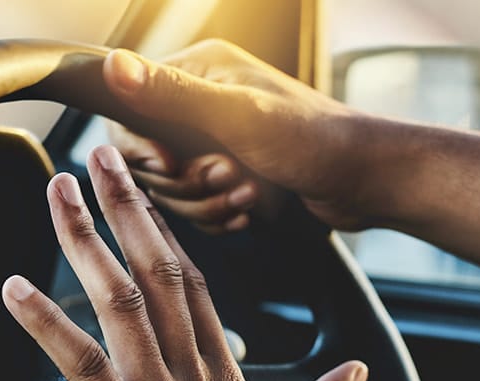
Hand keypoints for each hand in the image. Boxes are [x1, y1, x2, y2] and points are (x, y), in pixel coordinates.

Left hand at [1, 145, 388, 380]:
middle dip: (124, 207)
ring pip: (117, 299)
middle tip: (96, 156)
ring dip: (82, 240)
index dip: (163, 235)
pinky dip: (44, 323)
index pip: (193, 287)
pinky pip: (80, 365)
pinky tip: (13, 289)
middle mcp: (194, 375)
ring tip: (56, 190)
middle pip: (156, 270)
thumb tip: (357, 376)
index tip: (144, 196)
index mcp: (229, 380)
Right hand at [102, 40, 378, 232]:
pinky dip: (218, 215)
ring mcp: (214, 140)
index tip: (169, 164)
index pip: (128, 109)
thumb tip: (113, 66)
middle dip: (184, 180)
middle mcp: (200, 102)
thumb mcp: (237, 117)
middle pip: (147, 157)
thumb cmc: (314, 140)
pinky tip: (249, 209)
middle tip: (228, 175)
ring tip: (246, 193)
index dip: (141, 148)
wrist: (366, 181)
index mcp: (198, 71)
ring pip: (171, 188)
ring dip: (205, 201)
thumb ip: (173, 94)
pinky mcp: (227, 174)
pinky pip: (195, 206)